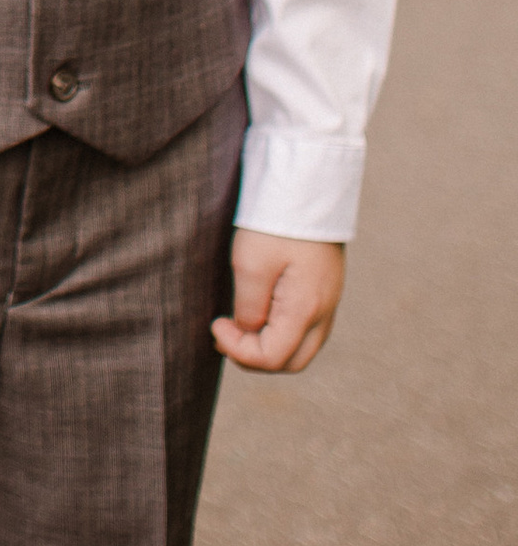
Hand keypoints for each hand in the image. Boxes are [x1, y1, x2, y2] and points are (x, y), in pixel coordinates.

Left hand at [213, 230, 345, 372]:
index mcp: (306, 309)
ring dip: (269, 346)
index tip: (215, 323)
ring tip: (237, 325)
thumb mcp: (249, 264)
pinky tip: (259, 312)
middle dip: (255, 358)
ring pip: (302, 347)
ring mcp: (329, 301)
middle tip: (224, 335)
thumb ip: (248, 308)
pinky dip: (282, 331)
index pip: (273, 358)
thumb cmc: (275, 222)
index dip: (238, 351)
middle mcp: (324, 312)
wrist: (306, 183)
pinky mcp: (325, 289)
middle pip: (292, 362)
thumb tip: (247, 331)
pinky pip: (307, 327)